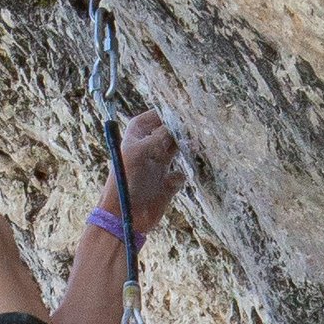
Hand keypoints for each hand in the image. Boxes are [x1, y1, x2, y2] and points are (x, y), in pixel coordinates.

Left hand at [112, 110, 185, 243]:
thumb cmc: (127, 181)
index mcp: (136, 136)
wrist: (126, 216)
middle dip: (181, 128)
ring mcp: (157, 166)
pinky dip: (181, 175)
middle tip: (197, 124)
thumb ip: (161, 136)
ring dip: (187, 148)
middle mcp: (148, 148)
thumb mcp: (142, 151)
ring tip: (197, 144)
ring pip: (177, 150)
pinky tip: (175, 179)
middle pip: (169, 131)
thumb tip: (178, 124)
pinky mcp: (166, 184)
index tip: (184, 108)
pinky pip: (180, 175)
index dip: (167, 112)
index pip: (153, 117)